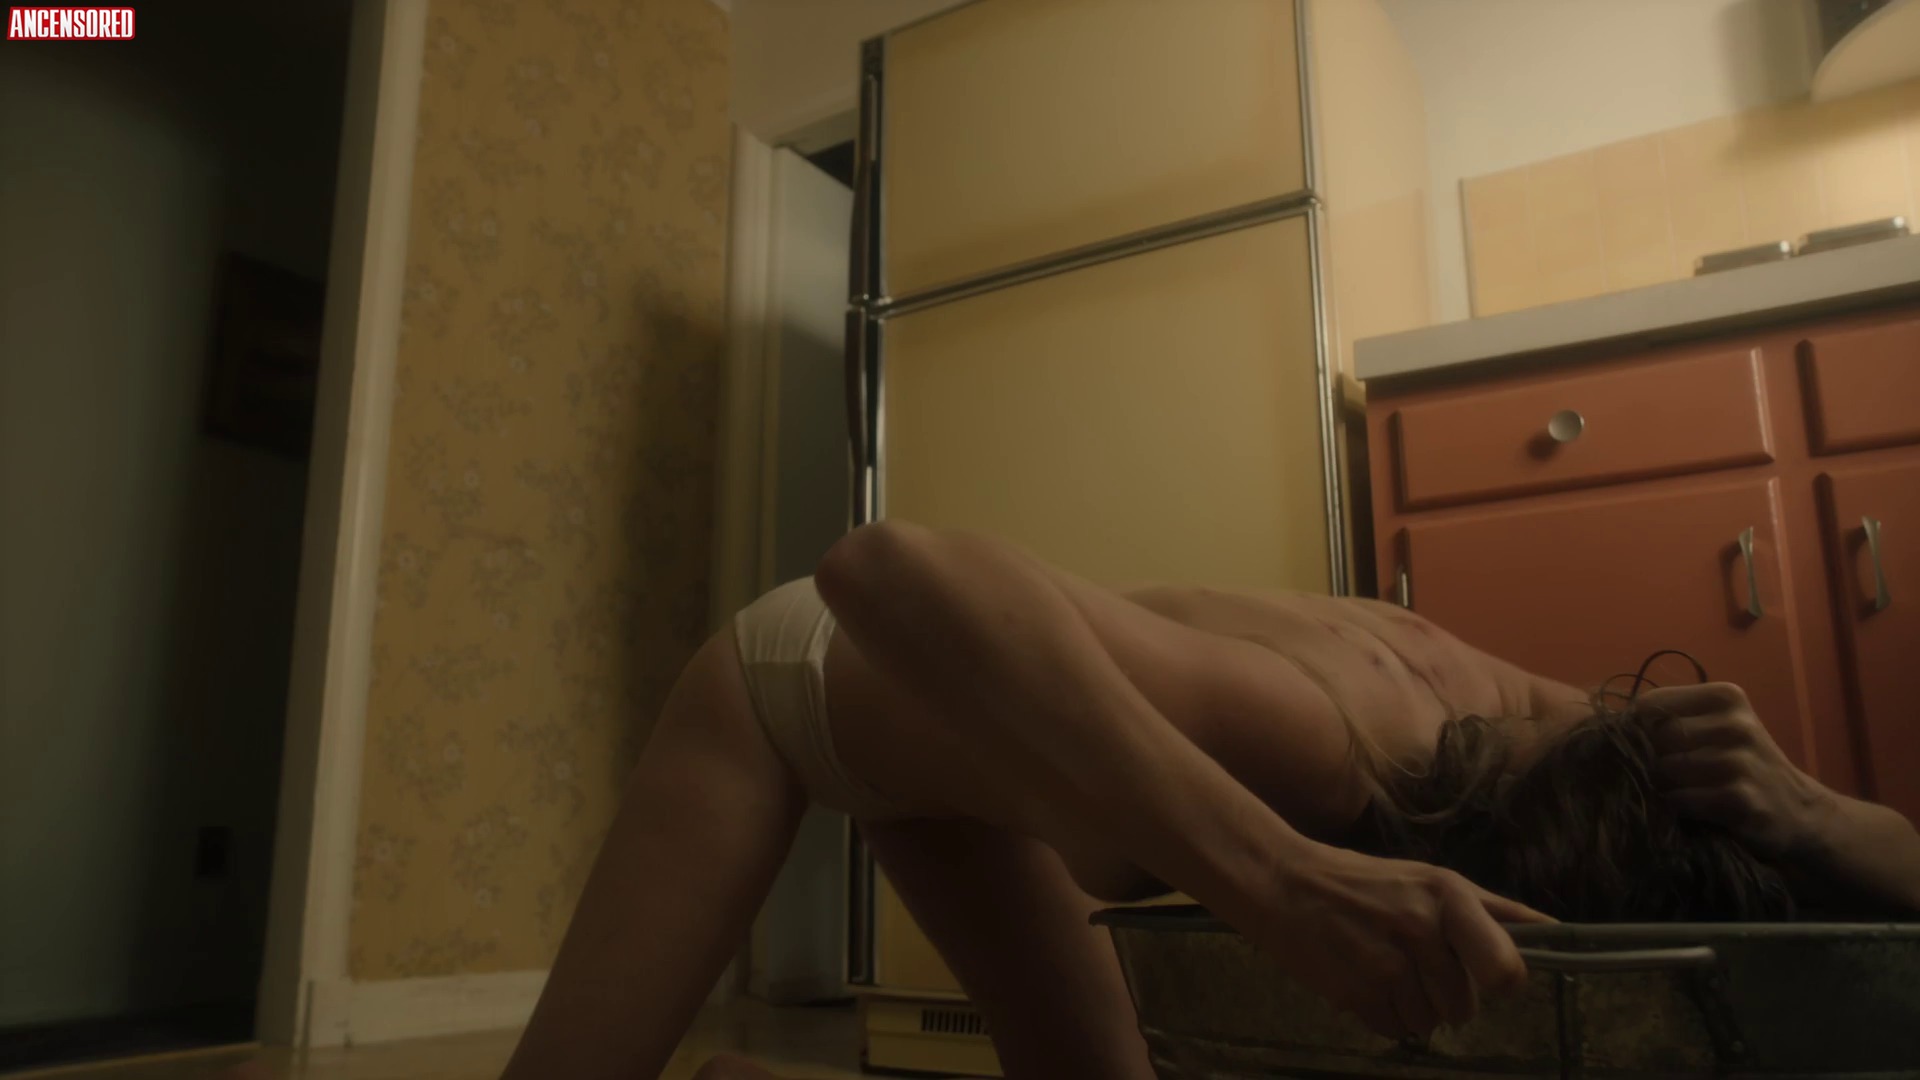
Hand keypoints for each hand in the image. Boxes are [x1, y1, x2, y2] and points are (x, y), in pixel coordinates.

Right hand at [1240, 844, 1549, 1039]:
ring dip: (1411, 1007)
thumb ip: (1494, 909)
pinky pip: (1394, 1030)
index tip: (1484, 976)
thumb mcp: (1431, 880)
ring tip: (1383, 969)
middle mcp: (1422, 929)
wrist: (1284, 882)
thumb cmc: (1364, 882)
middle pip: (1465, 1006)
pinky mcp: (1356, 992)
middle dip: (1444, 993)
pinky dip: (1383, 1016)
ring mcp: (1387, 963)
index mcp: (1448, 896)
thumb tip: (1557, 931)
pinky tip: (1363, 981)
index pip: (1506, 970)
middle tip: (1412, 962)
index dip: (1499, 982)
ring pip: (1429, 1023)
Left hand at [1636, 683, 1832, 856]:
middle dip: (1644, 759)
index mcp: (1726, 697)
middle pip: (1654, 738)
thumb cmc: (1742, 765)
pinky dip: (1676, 808)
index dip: (1632, 729)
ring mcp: (1740, 762)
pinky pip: (1682, 800)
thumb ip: (1672, 719)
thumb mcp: (1715, 729)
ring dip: (1658, 787)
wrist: (1798, 810)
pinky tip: (1688, 811)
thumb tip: (1607, 725)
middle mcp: (1736, 724)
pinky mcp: (1742, 800)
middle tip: (1648, 775)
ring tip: (1669, 793)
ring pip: (1665, 770)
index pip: (1649, 704)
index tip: (1634, 747)